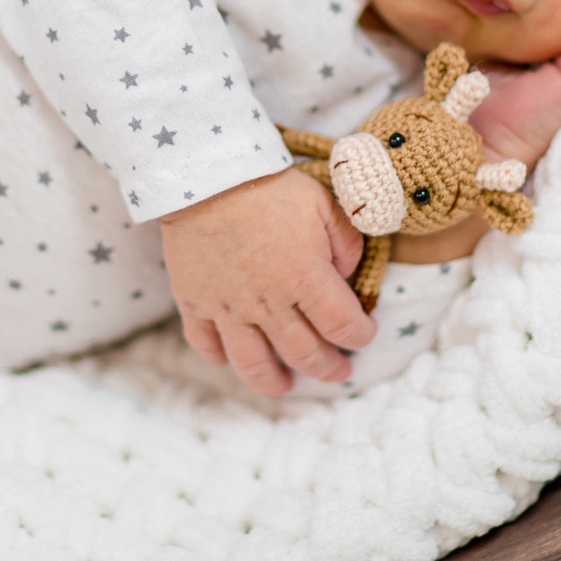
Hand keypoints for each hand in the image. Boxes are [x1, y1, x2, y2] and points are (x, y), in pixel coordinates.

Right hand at [161, 168, 376, 395]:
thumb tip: (348, 277)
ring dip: (275, 382)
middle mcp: (268, 303)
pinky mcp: (195, 303)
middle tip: (340, 371)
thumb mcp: (324, 204)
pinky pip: (206, 345)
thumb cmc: (270, 187)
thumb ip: (348, 244)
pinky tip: (234, 357)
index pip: (343, 326)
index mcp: (305, 278)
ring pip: (254, 365)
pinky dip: (221, 357)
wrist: (206, 176)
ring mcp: (228, 309)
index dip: (362, 335)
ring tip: (286, 384)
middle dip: (330, 368)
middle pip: (306, 354)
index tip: (365, 331)